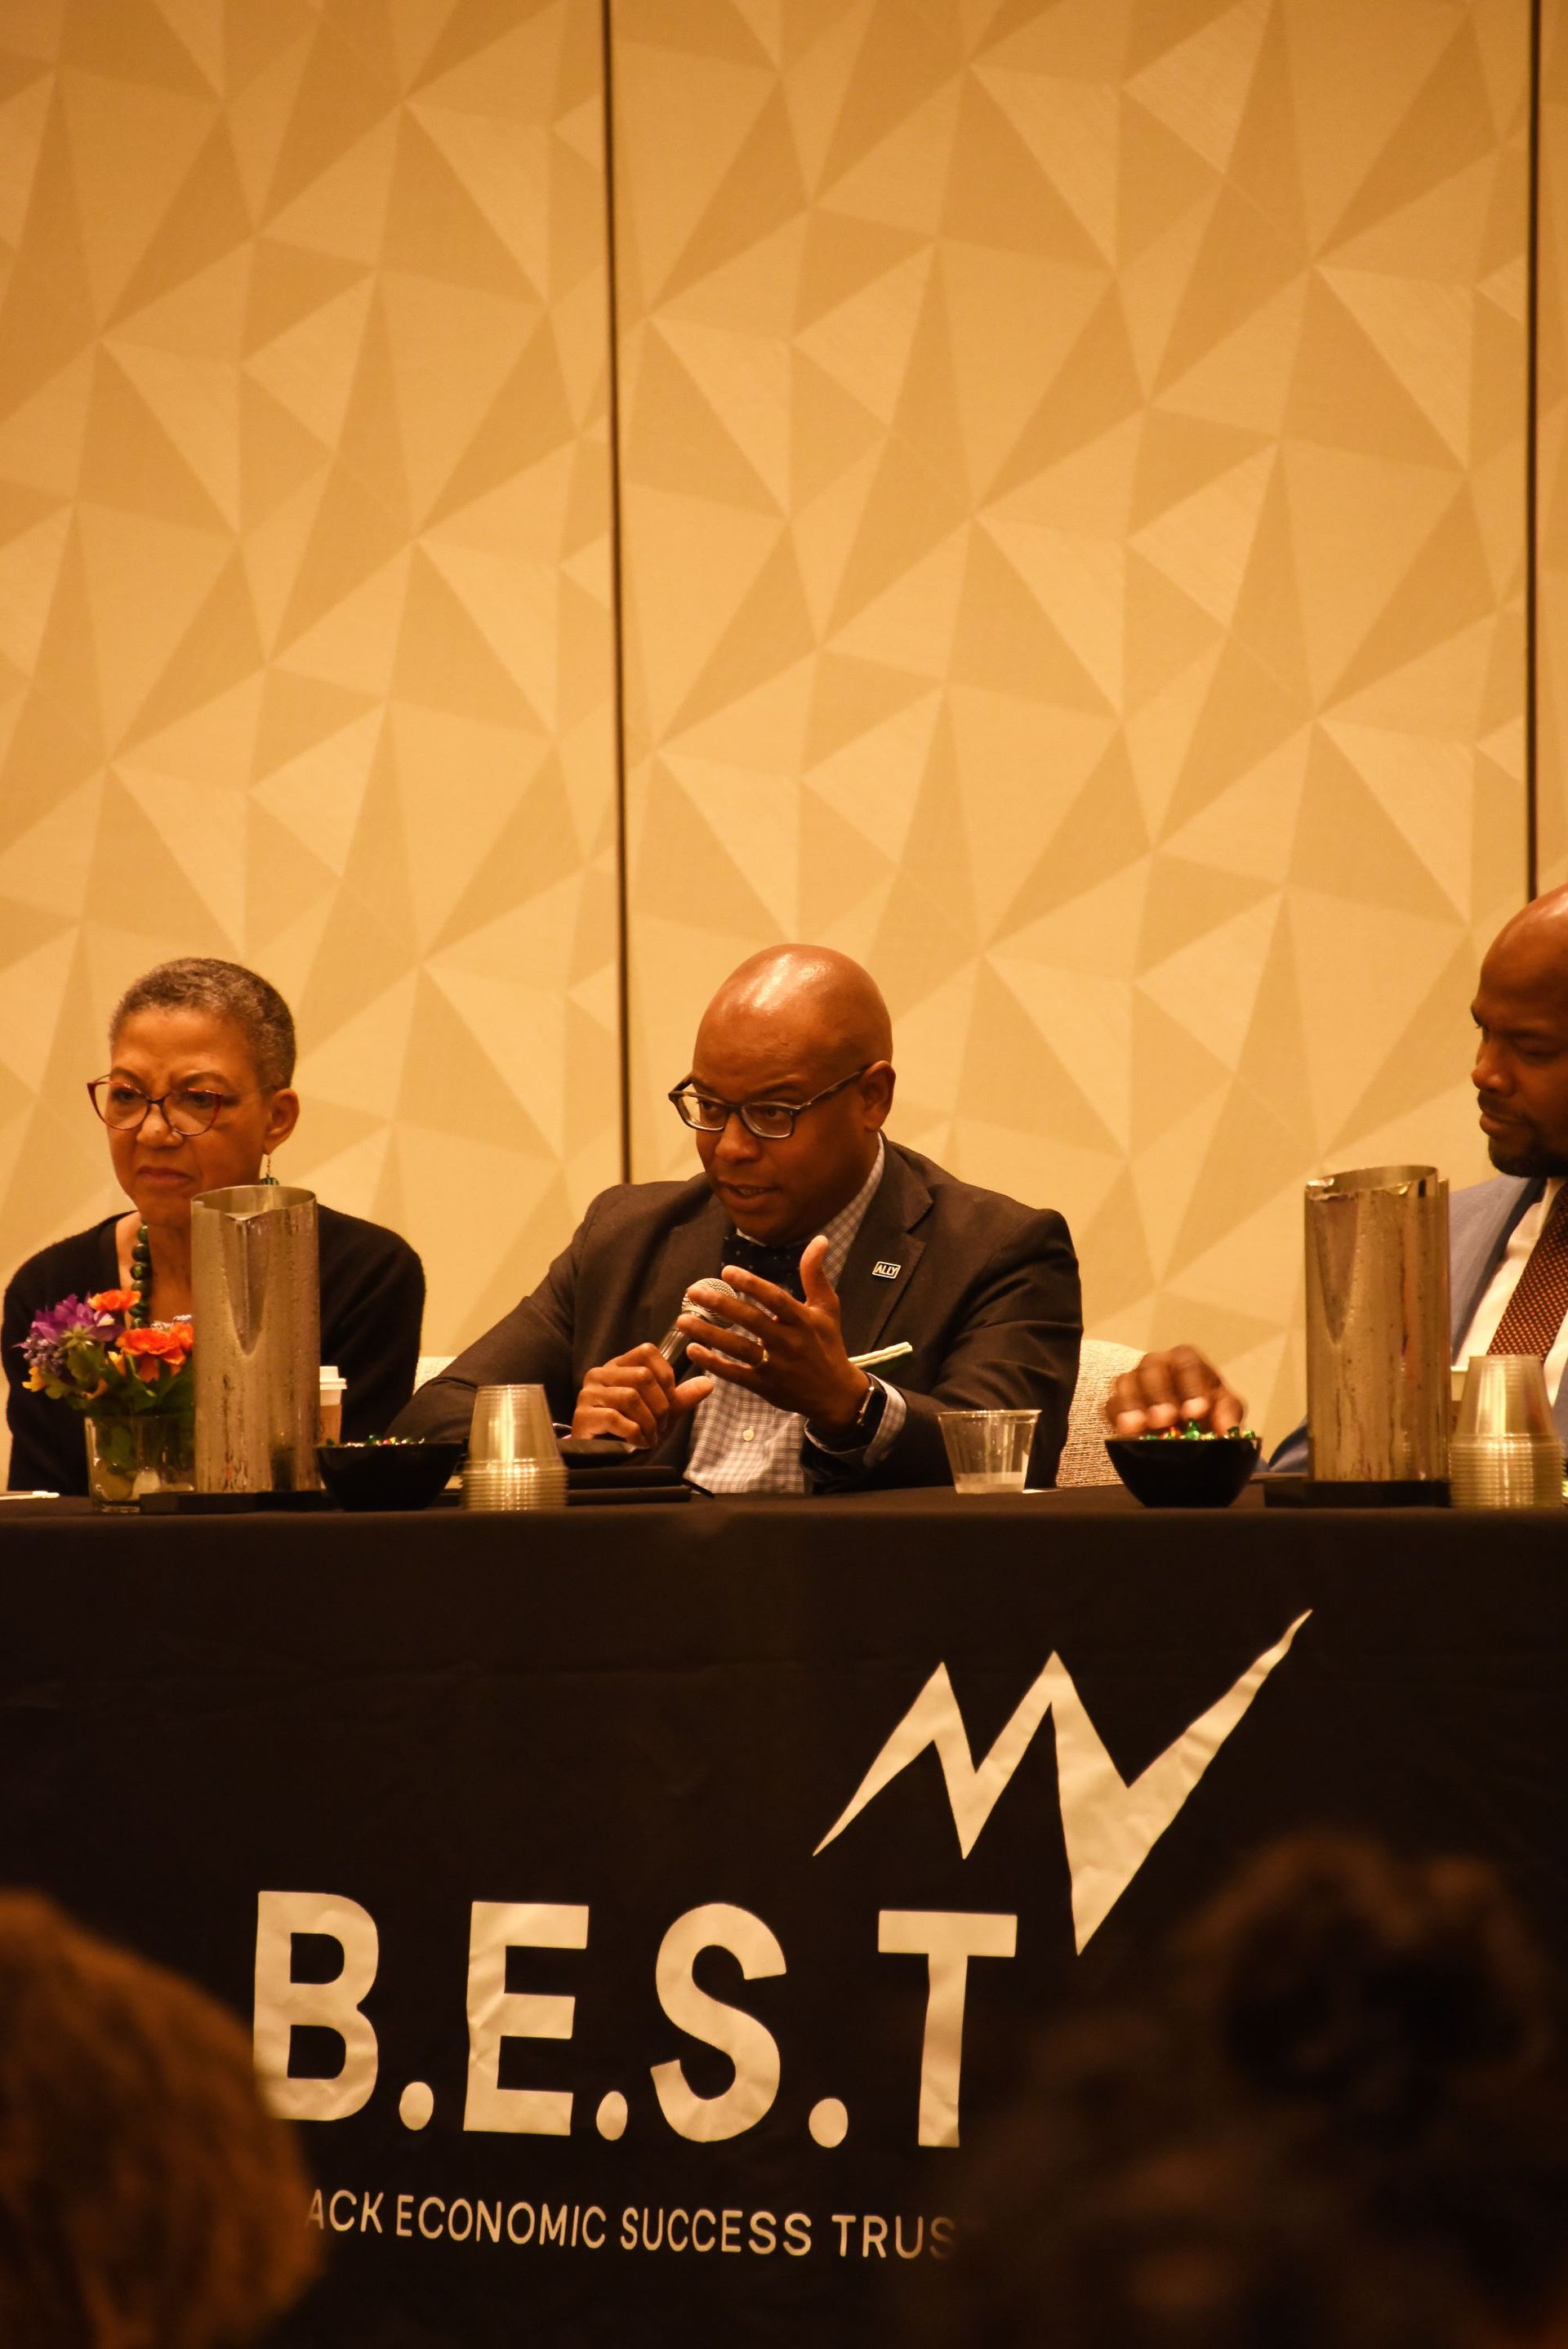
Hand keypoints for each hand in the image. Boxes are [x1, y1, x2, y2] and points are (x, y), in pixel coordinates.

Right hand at [571, 1344, 712, 1448]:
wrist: (601, 1461)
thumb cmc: (628, 1433)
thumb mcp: (658, 1413)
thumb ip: (680, 1398)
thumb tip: (708, 1383)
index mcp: (618, 1367)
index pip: (647, 1351)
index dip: (666, 1376)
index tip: (669, 1401)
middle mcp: (600, 1374)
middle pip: (643, 1376)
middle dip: (660, 1406)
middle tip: (660, 1427)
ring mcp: (588, 1394)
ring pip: (631, 1397)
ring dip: (648, 1423)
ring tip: (650, 1437)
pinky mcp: (582, 1416)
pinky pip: (616, 1418)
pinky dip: (633, 1434)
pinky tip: (636, 1443)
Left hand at [679, 1236, 868, 1437]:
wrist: (835, 1395)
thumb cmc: (828, 1345)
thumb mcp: (827, 1308)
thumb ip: (815, 1274)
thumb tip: (819, 1240)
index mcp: (802, 1320)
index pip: (774, 1299)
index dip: (751, 1285)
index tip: (726, 1272)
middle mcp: (788, 1342)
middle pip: (751, 1321)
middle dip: (720, 1305)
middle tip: (693, 1291)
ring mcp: (775, 1366)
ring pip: (738, 1348)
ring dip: (708, 1334)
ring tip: (683, 1320)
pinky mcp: (764, 1386)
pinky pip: (735, 1374)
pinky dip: (713, 1363)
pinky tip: (693, 1350)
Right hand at [1105, 1346, 1244, 1435]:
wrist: (1185, 1424)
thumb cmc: (1206, 1409)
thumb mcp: (1223, 1408)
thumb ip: (1227, 1414)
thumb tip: (1225, 1429)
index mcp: (1186, 1360)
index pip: (1188, 1364)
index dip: (1192, 1387)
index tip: (1196, 1413)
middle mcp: (1157, 1364)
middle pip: (1152, 1369)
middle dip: (1159, 1395)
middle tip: (1165, 1420)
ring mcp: (1134, 1381)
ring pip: (1127, 1382)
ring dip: (1133, 1405)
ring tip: (1139, 1427)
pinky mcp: (1118, 1402)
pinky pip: (1112, 1404)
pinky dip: (1118, 1417)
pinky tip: (1125, 1432)